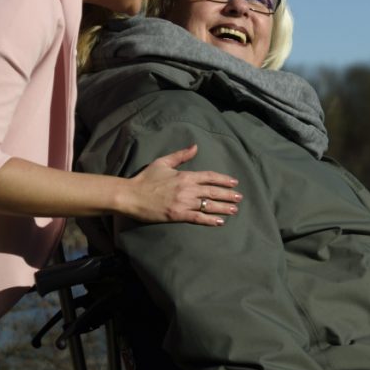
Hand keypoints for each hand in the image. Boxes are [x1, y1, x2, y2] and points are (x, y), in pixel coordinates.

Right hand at [122, 146, 241, 225]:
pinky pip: (198, 218)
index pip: (210, 176)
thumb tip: (195, 147)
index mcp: (185, 175)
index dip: (224, 179)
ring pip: (208, 205)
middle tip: (239, 198)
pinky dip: (210, 220)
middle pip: (213, 191)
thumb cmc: (146, 178)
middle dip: (228, 194)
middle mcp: (187, 189)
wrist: (131, 196)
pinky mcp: (177, 215)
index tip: (234, 183)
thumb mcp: (163, 162)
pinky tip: (219, 222)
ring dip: (223, 207)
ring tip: (234, 209)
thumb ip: (181, 155)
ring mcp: (183, 202)